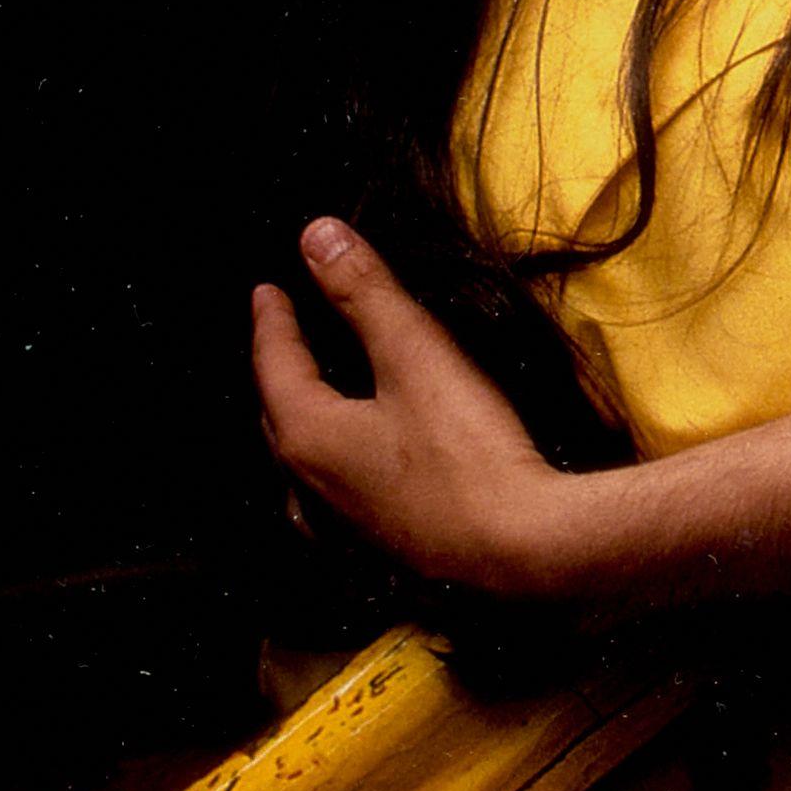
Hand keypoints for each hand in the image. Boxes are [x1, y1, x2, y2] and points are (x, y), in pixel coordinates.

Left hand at [250, 218, 588, 601]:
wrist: (523, 553)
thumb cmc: (467, 452)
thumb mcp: (417, 355)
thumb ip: (365, 293)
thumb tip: (315, 235)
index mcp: (308, 435)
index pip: (273, 364)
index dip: (273, 320)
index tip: (267, 289)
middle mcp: (310, 489)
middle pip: (278, 417)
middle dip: (280, 372)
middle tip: (287, 336)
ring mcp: (343, 530)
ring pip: (302, 467)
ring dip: (304, 427)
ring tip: (317, 403)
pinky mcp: (379, 554)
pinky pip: (333, 504)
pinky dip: (334, 473)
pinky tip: (359, 479)